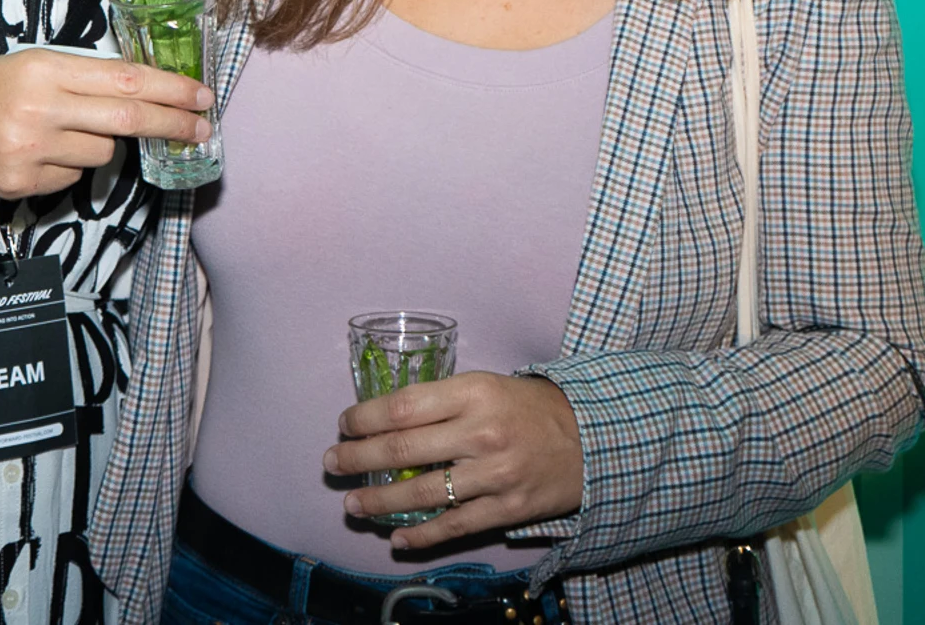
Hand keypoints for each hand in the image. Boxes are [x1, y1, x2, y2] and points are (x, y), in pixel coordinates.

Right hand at [0, 47, 212, 200]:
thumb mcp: (32, 64)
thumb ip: (83, 77)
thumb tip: (145, 89)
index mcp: (45, 69)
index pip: (125, 79)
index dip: (170, 89)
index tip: (201, 94)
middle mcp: (41, 109)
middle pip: (128, 119)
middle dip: (173, 123)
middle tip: (202, 127)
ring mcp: (32, 150)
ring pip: (102, 153)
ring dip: (101, 144)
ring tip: (65, 131)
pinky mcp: (23, 184)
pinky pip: (73, 178)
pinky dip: (68, 166)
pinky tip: (41, 153)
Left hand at [324, 371, 583, 551]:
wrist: (593, 439)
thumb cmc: (529, 408)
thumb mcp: (486, 386)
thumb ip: (441, 402)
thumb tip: (385, 421)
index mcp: (473, 392)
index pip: (402, 407)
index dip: (364, 419)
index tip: (344, 425)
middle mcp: (481, 432)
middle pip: (402, 450)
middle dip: (358, 459)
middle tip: (332, 463)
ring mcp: (495, 474)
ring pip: (422, 495)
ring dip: (379, 503)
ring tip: (352, 504)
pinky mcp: (508, 509)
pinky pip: (454, 526)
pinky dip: (420, 537)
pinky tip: (396, 539)